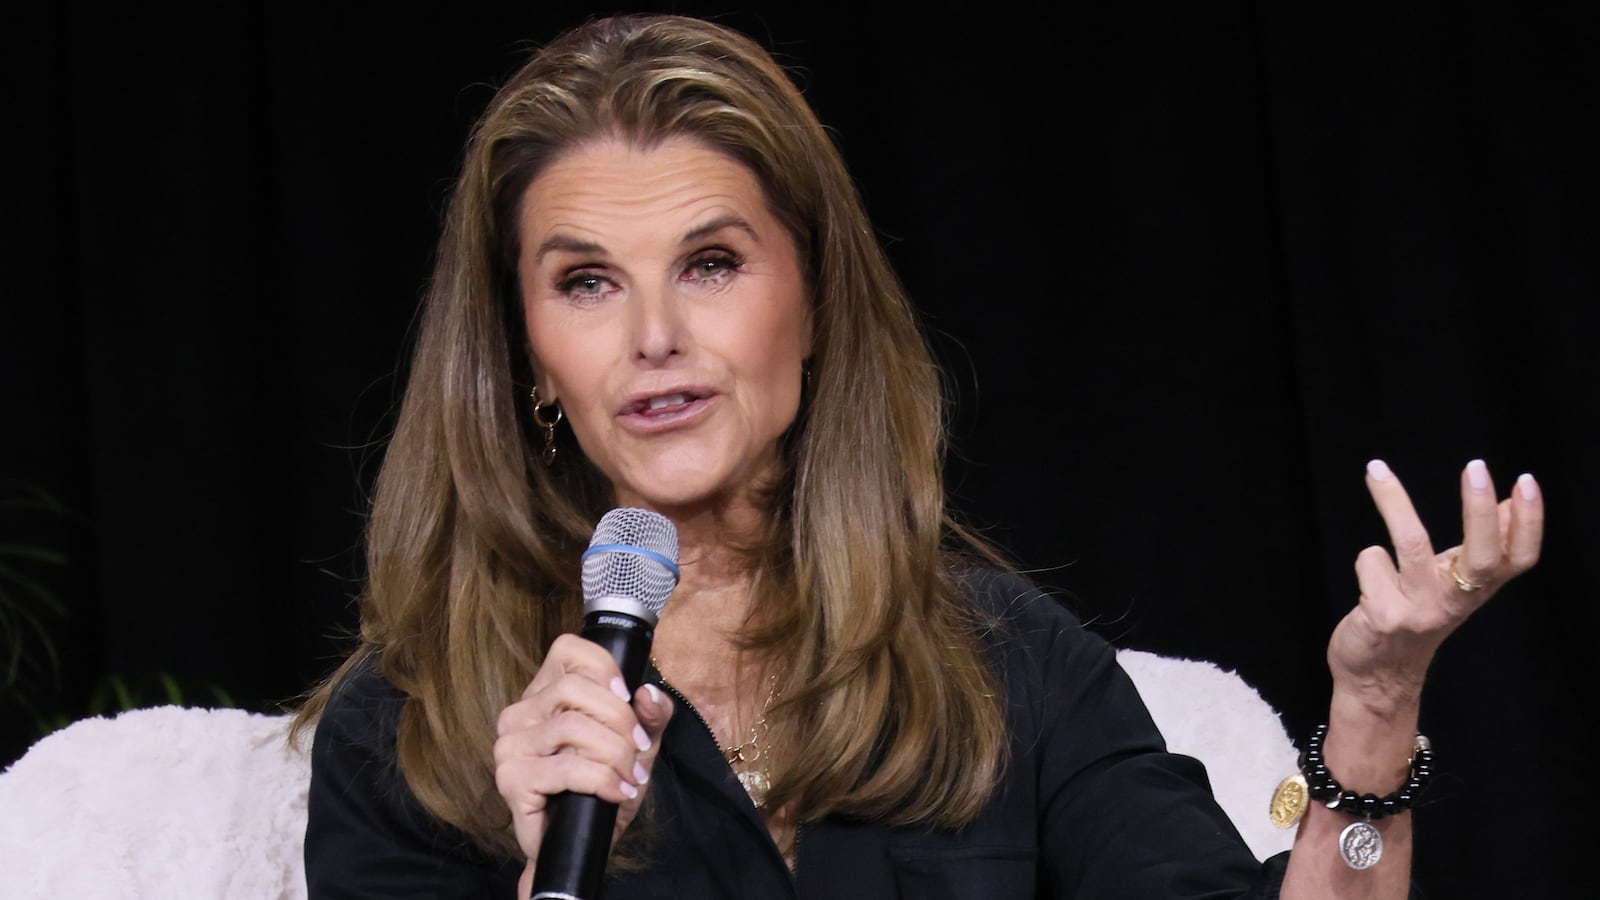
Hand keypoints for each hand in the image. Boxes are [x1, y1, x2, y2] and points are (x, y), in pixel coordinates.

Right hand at [494, 632, 674, 878]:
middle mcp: (519, 714)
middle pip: (574, 687)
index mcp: (544, 693)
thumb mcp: (640, 743)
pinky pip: (565, 767)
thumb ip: (652, 715)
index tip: (628, 699)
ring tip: (629, 775)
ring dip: (614, 752)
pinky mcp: (512, 779)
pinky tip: (617, 792)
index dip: (604, 668)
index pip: (568, 650)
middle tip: (638, 748)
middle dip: (619, 719)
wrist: (588, 840)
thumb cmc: (607, 784)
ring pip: (572, 726)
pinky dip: (602, 779)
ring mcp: (510, 746)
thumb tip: (648, 693)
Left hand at [1327, 458, 1542, 713]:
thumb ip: (1480, 549)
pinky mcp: (1384, 616)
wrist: (1378, 676)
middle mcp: (1455, 601)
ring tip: (1376, 469)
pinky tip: (1369, 577)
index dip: (1530, 522)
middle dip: (1479, 510)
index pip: (1519, 558)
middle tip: (1476, 466)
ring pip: (1412, 545)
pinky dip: (1367, 558)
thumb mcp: (1455, 586)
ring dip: (1393, 501)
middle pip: (1481, 556)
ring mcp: (1420, 610)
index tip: (1525, 480)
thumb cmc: (1417, 617)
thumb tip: (1510, 503)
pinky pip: (1371, 561)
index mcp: (1477, 590)